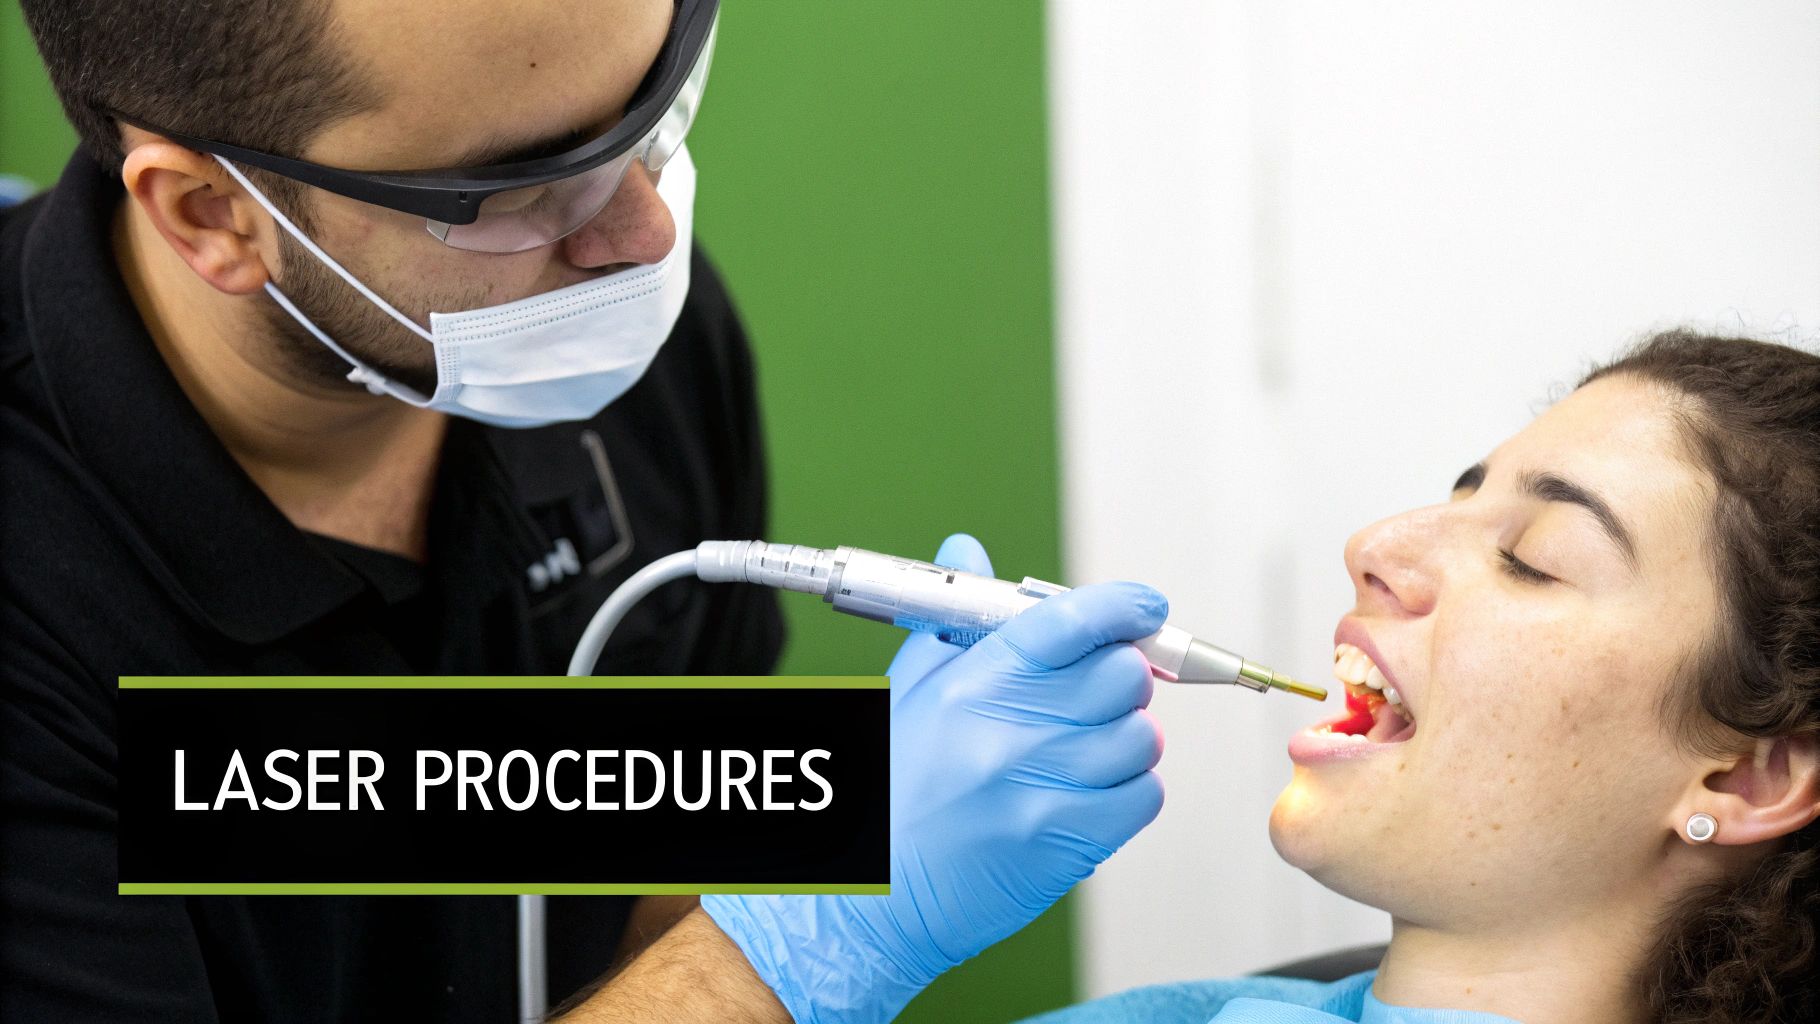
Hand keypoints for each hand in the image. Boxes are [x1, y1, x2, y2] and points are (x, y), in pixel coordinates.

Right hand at [704, 535, 1166, 1023]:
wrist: (872, 897)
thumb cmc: (890, 792)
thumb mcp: (909, 691)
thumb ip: (954, 621)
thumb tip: (967, 550)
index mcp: (972, 685)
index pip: (1070, 621)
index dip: (1124, 605)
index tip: (1143, 605)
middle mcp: (1011, 734)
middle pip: (1124, 674)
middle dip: (1120, 674)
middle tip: (1093, 688)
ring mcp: (1043, 792)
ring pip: (1142, 737)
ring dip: (1124, 737)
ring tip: (1079, 748)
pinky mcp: (1068, 846)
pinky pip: (1145, 797)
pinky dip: (1129, 790)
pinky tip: (1086, 790)